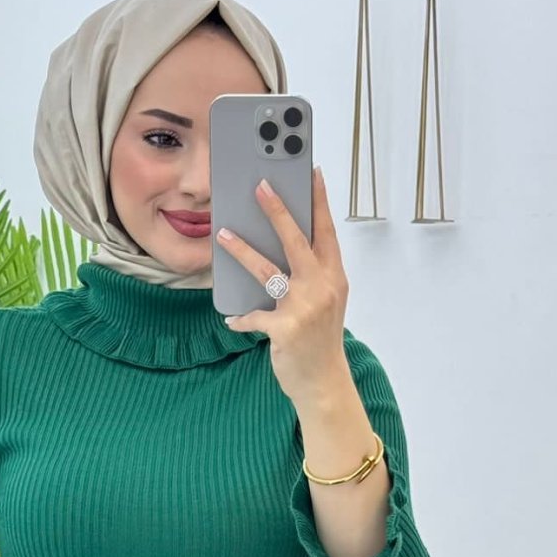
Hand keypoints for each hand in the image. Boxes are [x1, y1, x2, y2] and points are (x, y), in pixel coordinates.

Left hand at [215, 166, 349, 409]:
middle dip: (278, 210)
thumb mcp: (325, 302)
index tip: (313, 173)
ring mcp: (304, 308)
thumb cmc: (320, 340)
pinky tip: (232, 318)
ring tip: (222, 234)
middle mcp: (322, 287)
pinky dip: (241, 317)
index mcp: (334, 277)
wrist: (324, 383)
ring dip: (242, 251)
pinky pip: (254, 316)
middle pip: (297, 240)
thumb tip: (282, 248)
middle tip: (261, 185)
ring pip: (268, 270)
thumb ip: (311, 275)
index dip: (320, 201)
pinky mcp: (285, 329)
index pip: (326, 232)